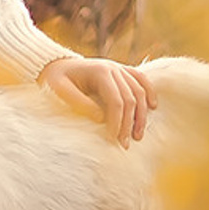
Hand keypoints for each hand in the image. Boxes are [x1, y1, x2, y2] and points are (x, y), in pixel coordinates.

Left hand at [40, 55, 155, 142]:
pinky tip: (153, 106)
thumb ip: (80, 103)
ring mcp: (119, 67)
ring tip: (138, 135)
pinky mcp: (121, 70)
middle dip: (129, 123)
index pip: (116, 101)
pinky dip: (149, 92)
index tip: (113, 140)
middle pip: (130, 98)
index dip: (117, 122)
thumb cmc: (55, 79)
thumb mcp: (60, 90)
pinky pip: (141, 79)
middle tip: (124, 144)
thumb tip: (102, 117)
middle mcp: (113, 68)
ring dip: (141, 114)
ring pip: (139, 91)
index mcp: (99, 72)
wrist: (56, 65)